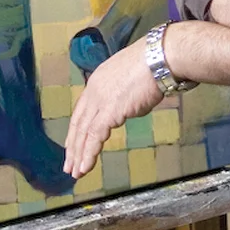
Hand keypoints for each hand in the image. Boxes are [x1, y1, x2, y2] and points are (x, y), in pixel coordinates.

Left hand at [63, 39, 162, 178]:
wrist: (160, 57)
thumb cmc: (155, 63)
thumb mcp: (133, 78)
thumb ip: (126, 96)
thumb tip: (129, 109)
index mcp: (98, 80)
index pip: (82, 108)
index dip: (77, 128)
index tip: (73, 142)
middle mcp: (94, 90)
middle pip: (78, 122)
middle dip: (73, 145)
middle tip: (69, 163)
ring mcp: (100, 100)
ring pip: (83, 132)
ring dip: (78, 154)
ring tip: (76, 172)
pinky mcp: (109, 111)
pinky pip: (94, 137)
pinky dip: (88, 154)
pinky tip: (85, 167)